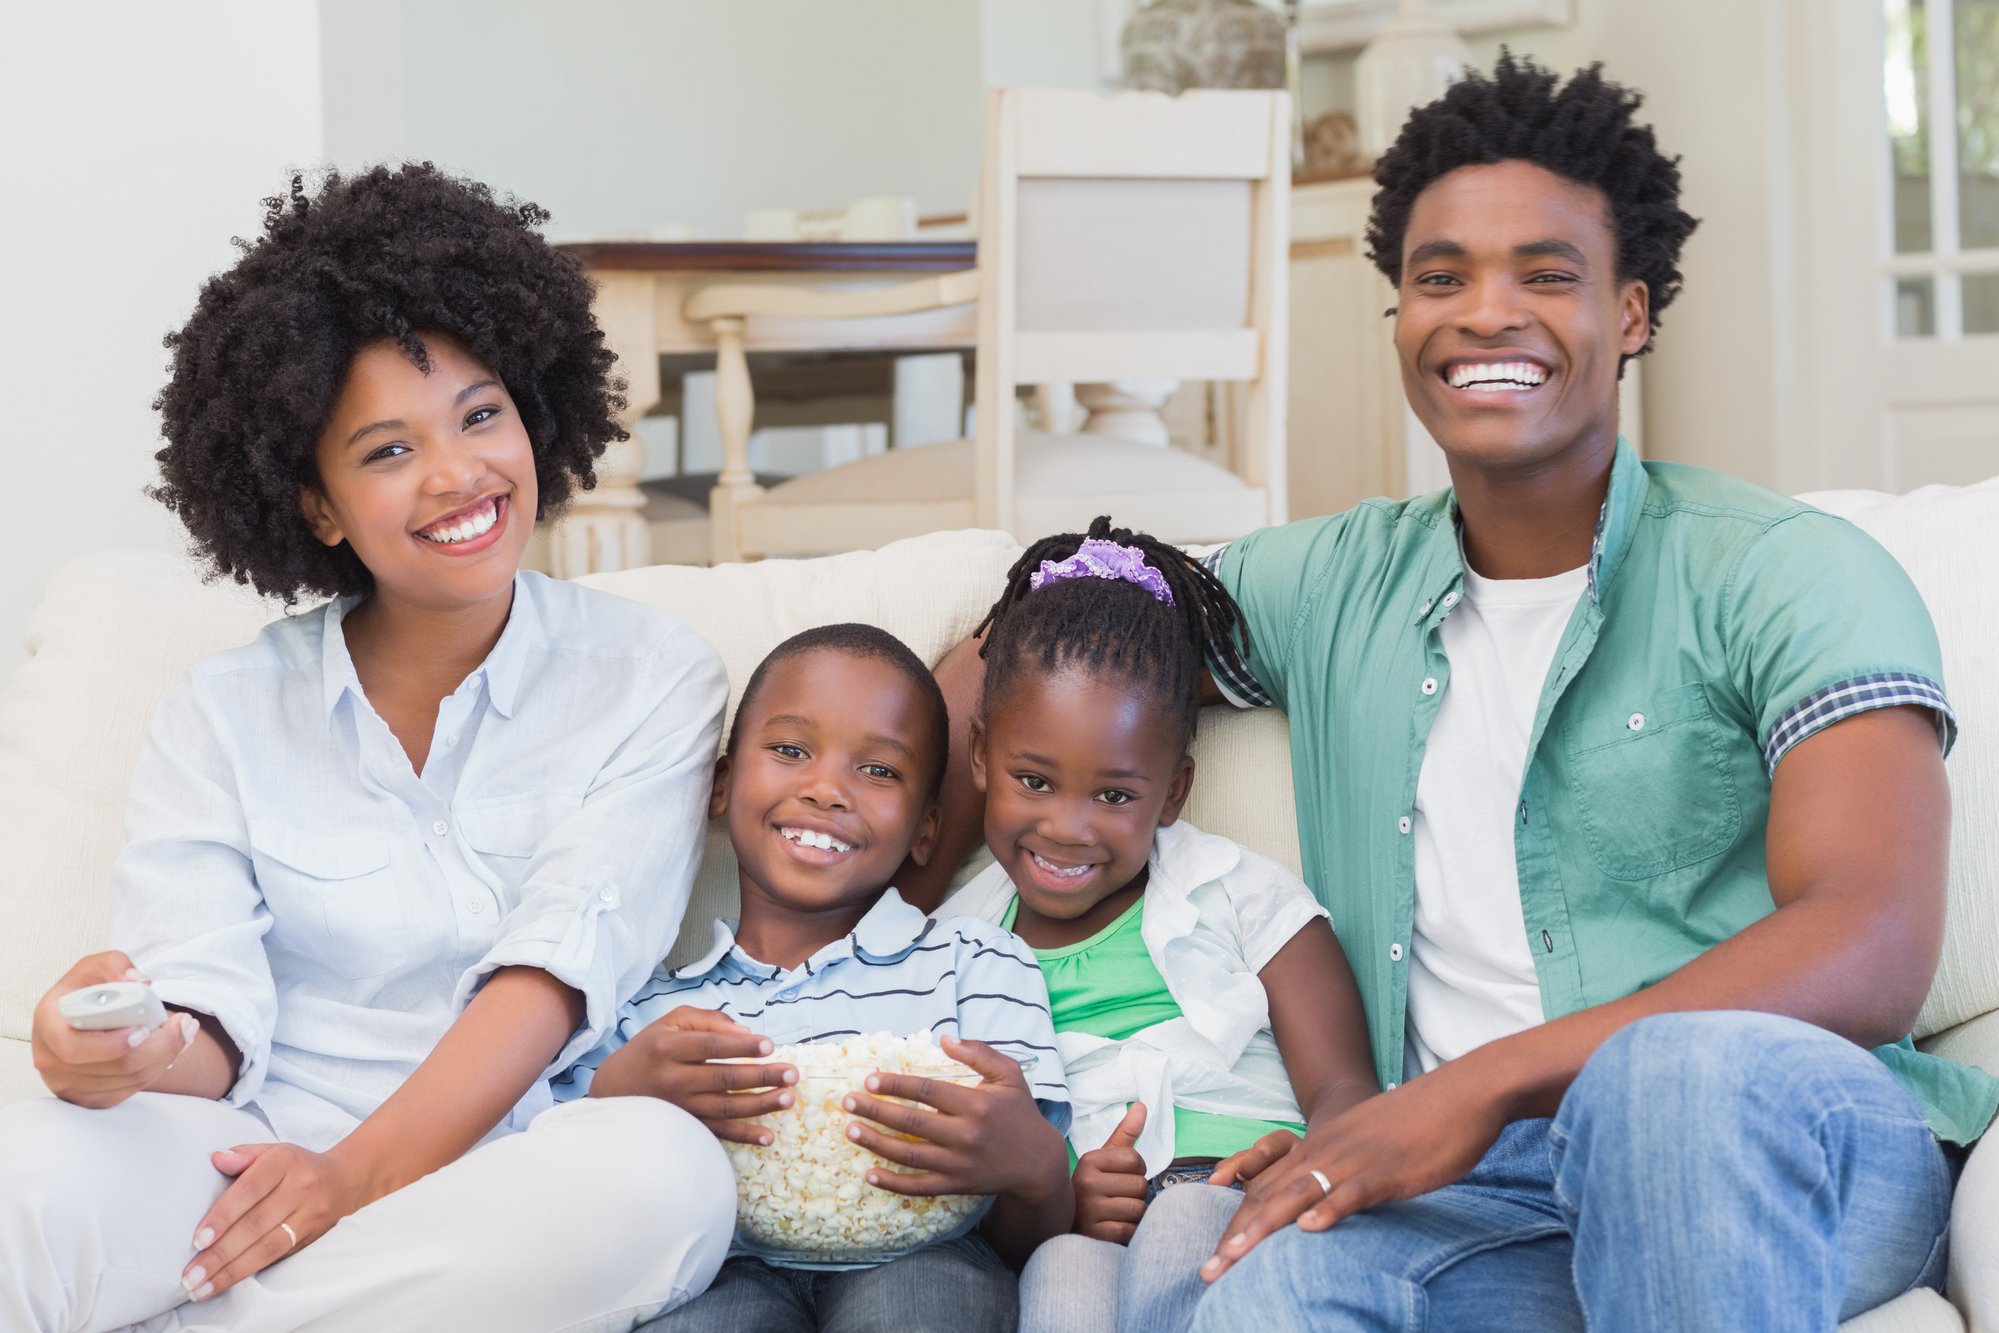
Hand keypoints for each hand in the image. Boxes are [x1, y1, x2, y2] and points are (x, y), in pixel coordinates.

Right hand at [31, 952, 198, 1107]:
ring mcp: (68, 1084)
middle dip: (160, 1046)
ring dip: (166, 1056)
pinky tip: (169, 1049)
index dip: (112, 1044)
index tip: (143, 1030)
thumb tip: (138, 983)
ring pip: (130, 1079)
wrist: (83, 1017)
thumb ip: (114, 966)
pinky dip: (157, 1069)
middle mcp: (51, 1060)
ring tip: (183, 1031)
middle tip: (183, 1024)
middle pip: (116, 1067)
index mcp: (48, 1025)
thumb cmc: (87, 990)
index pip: (74, 1048)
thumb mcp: (96, 967)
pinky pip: (131, 1090)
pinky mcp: (89, 1098)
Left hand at [180, 1141, 367, 1301]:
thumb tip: (215, 1158)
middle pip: (257, 1225)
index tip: (198, 1240)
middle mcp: (300, 1188)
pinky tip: (226, 1283)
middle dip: (221, 1253)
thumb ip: (243, 1155)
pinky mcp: (312, 1238)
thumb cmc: (295, 1166)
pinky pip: (279, 1258)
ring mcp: (310, 1215)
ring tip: (202, 1287)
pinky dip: (250, 1272)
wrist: (344, 1181)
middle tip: (191, 1274)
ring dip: (232, 1271)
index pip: (250, 1189)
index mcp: (284, 1162)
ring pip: (269, 1248)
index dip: (223, 1216)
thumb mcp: (271, 1151)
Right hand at [587, 1005, 796, 1144]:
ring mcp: (678, 1107)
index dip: (741, 1045)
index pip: (711, 1045)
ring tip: (788, 1098)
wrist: (614, 1088)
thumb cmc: (650, 1048)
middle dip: (761, 1076)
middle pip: (723, 1078)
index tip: (770, 1045)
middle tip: (792, 1073)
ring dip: (760, 1105)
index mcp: (668, 1047)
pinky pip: (717, 1132)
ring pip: (724, 1107)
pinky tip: (768, 1136)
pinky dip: (743, 1136)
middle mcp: (672, 1078)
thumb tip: (745, 1032)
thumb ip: (708, 1020)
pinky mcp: (684, 1126)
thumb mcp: (671, 1022)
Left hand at [844, 1036, 1064, 1203]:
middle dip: (876, 1111)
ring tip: (851, 1131)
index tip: (870, 1079)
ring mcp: (959, 1164)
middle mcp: (966, 1135)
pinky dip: (892, 1183)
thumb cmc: (1019, 1112)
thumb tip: (944, 1039)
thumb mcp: (1009, 1074)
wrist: (1037, 1161)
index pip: (927, 1091)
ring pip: (909, 1155)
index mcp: (977, 1104)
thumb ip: (979, 1053)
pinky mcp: (956, 1185)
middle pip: (912, 1122)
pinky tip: (869, 1174)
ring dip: (876, 1143)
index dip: (896, 1085)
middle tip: (848, 1102)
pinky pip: (918, 1186)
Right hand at [1072, 1102, 1149, 1242]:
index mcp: (1089, 1161)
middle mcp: (1086, 1183)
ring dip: (1133, 1215)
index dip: (1136, 1169)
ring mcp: (1090, 1209)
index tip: (1121, 1176)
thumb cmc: (1093, 1189)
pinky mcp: (1096, 1234)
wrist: (1068, 1226)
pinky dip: (1129, 1232)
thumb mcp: (1104, 1160)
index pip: (1135, 1159)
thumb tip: (1142, 1105)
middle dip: (1135, 1194)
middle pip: (1140, 1186)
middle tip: (1118, 1198)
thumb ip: (1125, 1134)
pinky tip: (1114, 1228)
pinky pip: (1131, 1230)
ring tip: (1116, 1213)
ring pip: (1138, 1209)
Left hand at [1200, 1068, 1506, 1282]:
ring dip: (1262, 1228)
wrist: (1461, 1093)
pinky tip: (1309, 1230)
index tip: (1215, 1256)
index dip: (1238, 1223)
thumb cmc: (1418, 1124)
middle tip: (1208, 1271)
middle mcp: (1327, 1151)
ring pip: (1298, 1195)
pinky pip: (1353, 1191)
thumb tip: (1327, 1209)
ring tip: (1234, 1257)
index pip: (1266, 1189)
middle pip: (1270, 1196)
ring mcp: (1355, 1159)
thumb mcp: (1368, 1146)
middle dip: (1237, 1236)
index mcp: (1321, 1146)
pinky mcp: (1388, 1169)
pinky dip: (1329, 1210)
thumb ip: (1344, 1172)